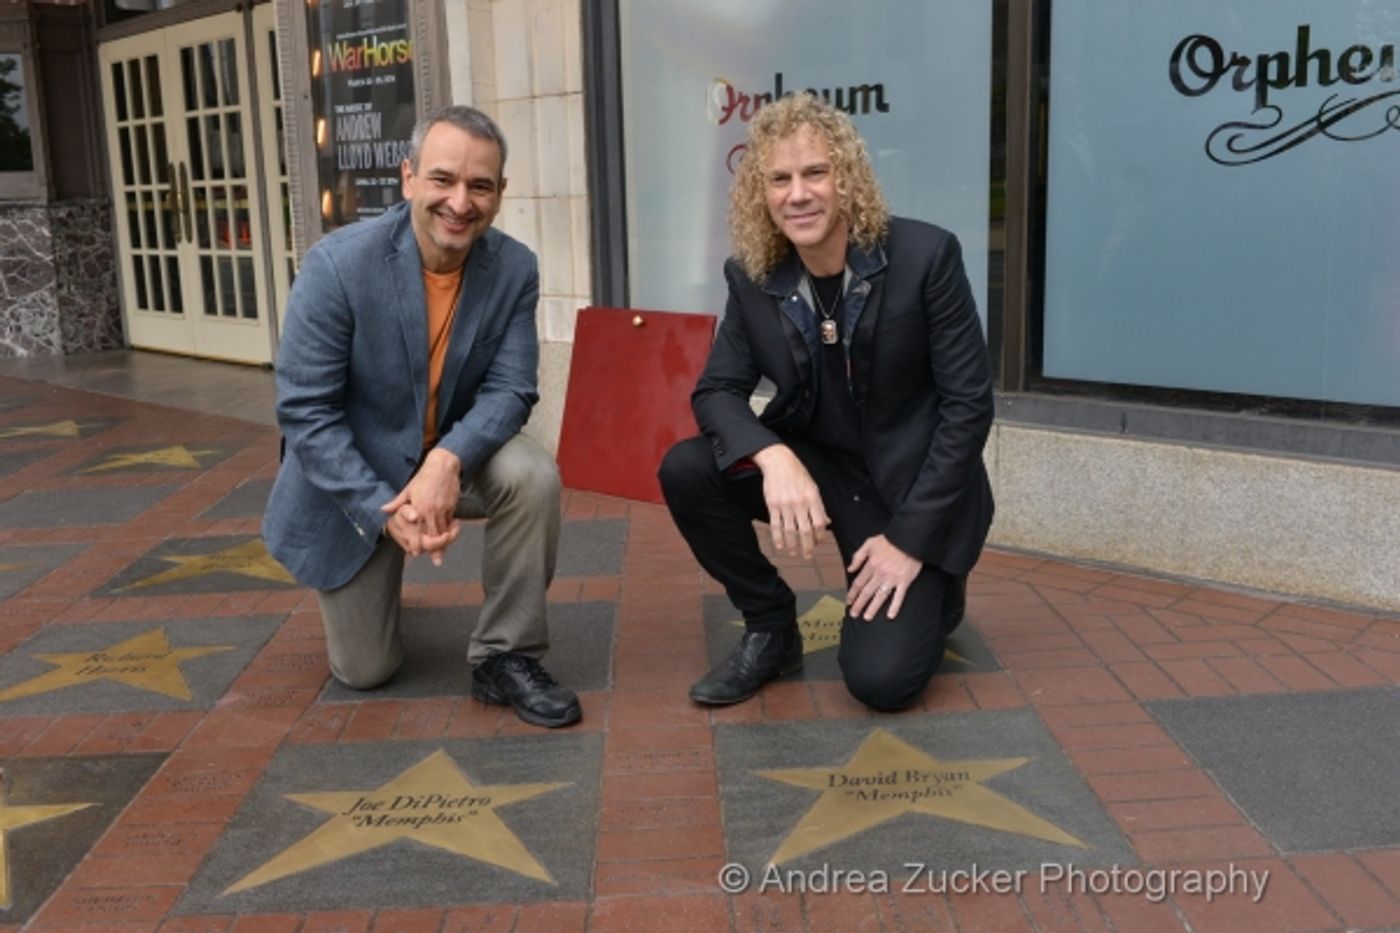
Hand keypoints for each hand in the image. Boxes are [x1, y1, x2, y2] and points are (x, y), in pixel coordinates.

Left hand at [381, 448, 462, 564]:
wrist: (443, 465)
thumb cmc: (424, 477)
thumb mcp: (408, 489)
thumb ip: (397, 503)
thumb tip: (383, 510)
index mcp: (419, 508)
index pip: (418, 531)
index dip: (418, 543)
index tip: (417, 553)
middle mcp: (432, 511)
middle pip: (434, 535)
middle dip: (436, 549)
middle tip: (437, 561)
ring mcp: (443, 509)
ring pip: (444, 531)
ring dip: (444, 543)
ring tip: (443, 554)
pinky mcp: (452, 506)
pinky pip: (450, 522)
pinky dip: (450, 531)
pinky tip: (450, 537)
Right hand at [752, 444, 828, 558]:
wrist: (779, 462)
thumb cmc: (798, 474)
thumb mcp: (813, 487)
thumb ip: (819, 506)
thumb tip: (827, 522)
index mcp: (813, 498)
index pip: (820, 523)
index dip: (821, 536)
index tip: (819, 542)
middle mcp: (800, 503)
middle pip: (806, 531)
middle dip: (808, 546)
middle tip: (808, 555)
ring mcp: (785, 505)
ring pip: (790, 531)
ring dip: (793, 545)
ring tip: (794, 553)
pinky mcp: (773, 505)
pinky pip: (776, 525)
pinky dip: (778, 538)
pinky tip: (780, 546)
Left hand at [847, 535, 920, 620]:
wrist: (909, 539)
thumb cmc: (890, 540)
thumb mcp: (869, 543)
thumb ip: (858, 556)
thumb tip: (850, 568)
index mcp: (871, 565)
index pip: (859, 582)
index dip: (852, 593)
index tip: (848, 601)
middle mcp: (880, 574)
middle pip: (867, 592)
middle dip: (859, 604)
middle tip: (854, 614)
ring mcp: (892, 578)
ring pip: (880, 596)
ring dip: (872, 608)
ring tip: (867, 617)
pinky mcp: (904, 581)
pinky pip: (899, 596)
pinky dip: (895, 606)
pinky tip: (890, 616)